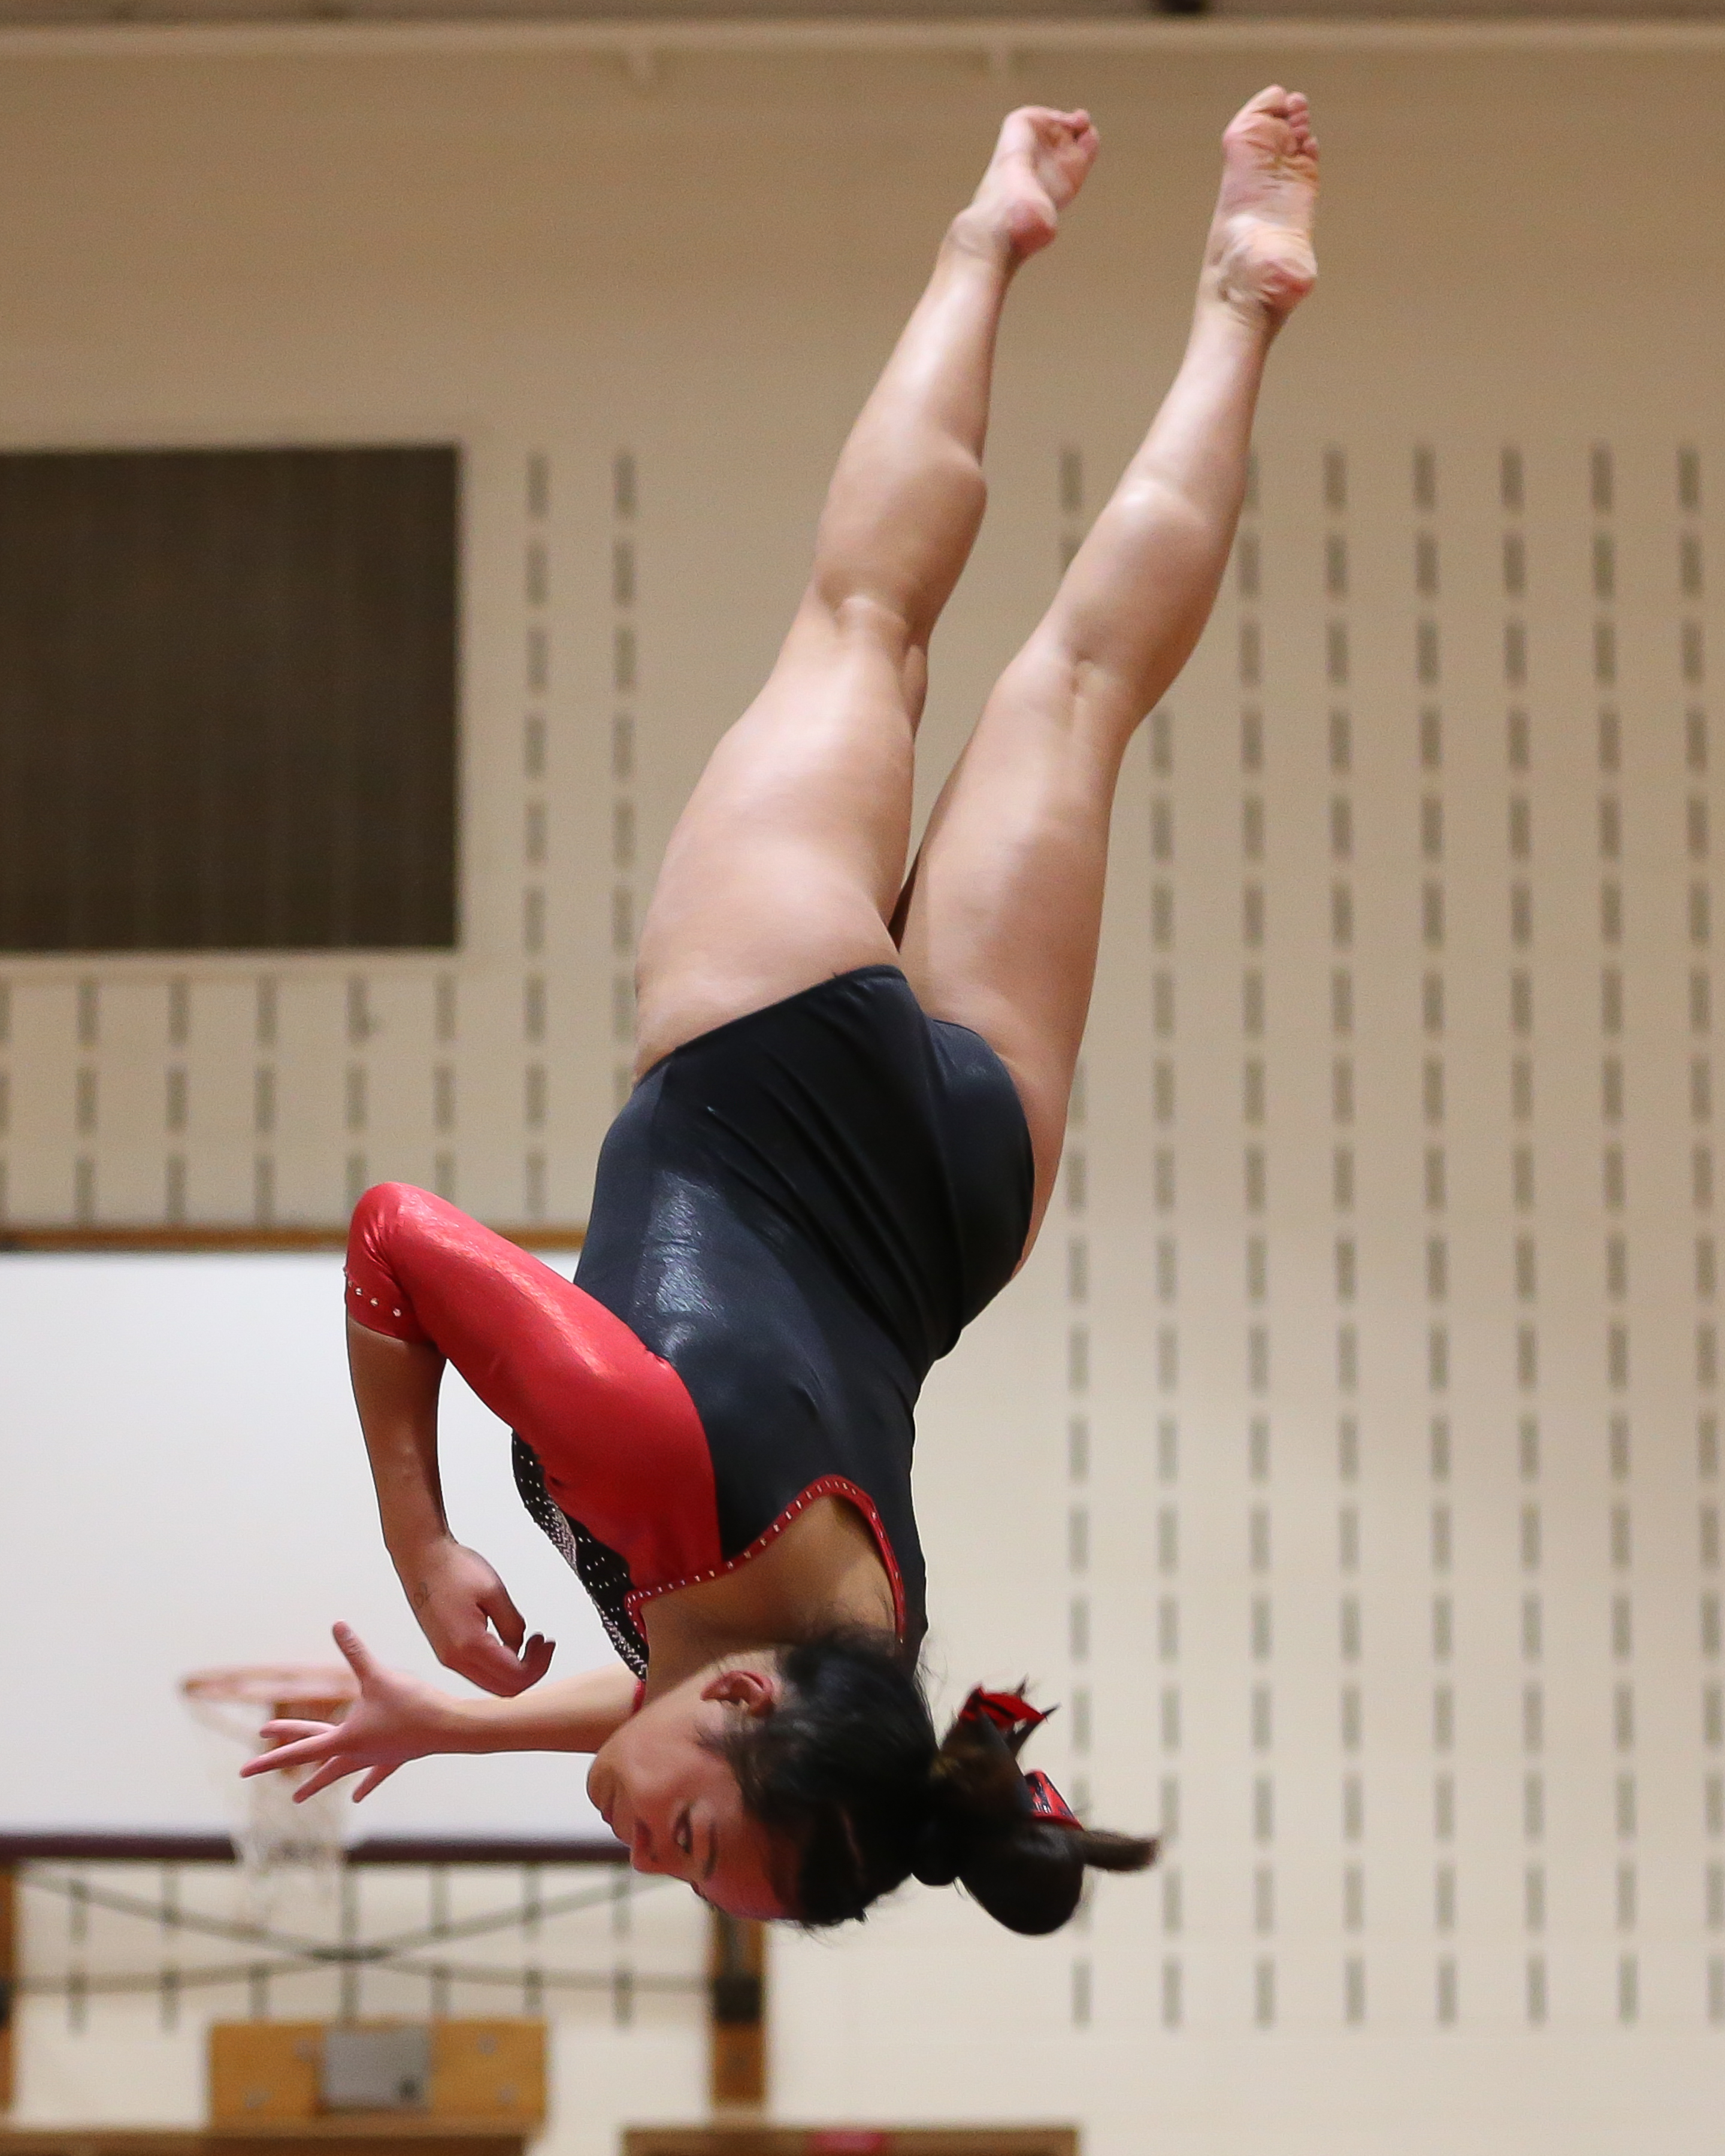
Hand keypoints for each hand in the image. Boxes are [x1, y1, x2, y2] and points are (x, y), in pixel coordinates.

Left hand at [242, 1623, 456, 1801]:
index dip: (269, 1759)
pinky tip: (356, 1797)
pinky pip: (373, 1774)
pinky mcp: (394, 1757)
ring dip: (317, 1780)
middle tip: (251, 1770)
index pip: (299, 1749)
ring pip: (337, 1772)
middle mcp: (355, 1753)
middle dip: (281, 1760)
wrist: (450, 1727)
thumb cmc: (412, 1704)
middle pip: (312, 1758)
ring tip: (297, 1796)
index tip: (244, 1771)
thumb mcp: (379, 1675)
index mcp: (345, 1738)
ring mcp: (374, 1758)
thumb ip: (356, 1651)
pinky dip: (363, 1784)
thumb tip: (337, 1624)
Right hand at [396, 1536, 554, 1695]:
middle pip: (502, 1689)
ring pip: (490, 1682)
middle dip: (530, 1670)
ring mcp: (448, 1657)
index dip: (539, 1664)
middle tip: (543, 1646)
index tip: (547, 1645)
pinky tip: (509, 1642)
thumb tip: (520, 1645)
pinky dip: (499, 1664)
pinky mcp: (446, 1650)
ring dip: (514, 1669)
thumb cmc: (452, 1568)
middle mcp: (454, 1659)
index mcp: (468, 1646)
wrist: (422, 1557)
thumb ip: (513, 1624)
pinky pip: (478, 1670)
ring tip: (531, 1642)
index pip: (514, 1677)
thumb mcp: (495, 1592)